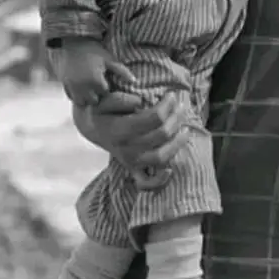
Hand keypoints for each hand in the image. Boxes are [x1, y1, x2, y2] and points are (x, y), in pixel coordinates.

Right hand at [52, 38, 134, 106]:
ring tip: (90, 87)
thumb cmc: (94, 50)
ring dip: (87, 97)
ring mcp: (71, 87)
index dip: (107, 88)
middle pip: (94, 101)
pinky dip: (77, 95)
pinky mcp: (64, 85)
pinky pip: (72, 98)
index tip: (107, 81)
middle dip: (97, 95)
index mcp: (95, 80)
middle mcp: (82, 86)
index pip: (105, 94)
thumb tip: (134, 81)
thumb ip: (122, 71)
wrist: (73, 42)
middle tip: (99, 85)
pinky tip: (82, 86)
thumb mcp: (109, 59)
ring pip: (82, 102)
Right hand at [72, 91, 189, 171]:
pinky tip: (170, 170)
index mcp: (119, 130)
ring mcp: (130, 161)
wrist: (93, 128)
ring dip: (178, 142)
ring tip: (185, 128)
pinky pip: (146, 182)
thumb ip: (119, 99)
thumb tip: (139, 102)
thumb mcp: (104, 100)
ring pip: (161, 157)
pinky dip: (159, 180)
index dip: (167, 106)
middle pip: (161, 134)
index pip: (153, 118)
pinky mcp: (132, 169)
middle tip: (182, 106)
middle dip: (176, 118)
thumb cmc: (103, 111)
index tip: (171, 95)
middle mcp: (125, 148)